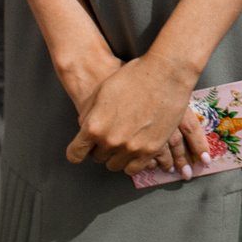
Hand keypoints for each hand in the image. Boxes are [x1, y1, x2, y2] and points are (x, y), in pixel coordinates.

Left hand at [65, 51, 209, 174]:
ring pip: (115, 165)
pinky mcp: (151, 149)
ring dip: (117, 155)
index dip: (78, 151)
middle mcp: (110, 141)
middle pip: (97, 158)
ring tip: (124, 140)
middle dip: (101, 148)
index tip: (83, 148)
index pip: (75, 154)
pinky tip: (135, 148)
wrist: (167, 73)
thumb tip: (84, 129)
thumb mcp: (101, 91)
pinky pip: (134, 168)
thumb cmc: (133, 77)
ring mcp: (132, 147)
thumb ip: (87, 115)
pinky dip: (132, 161)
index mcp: (94, 127)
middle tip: (111, 135)